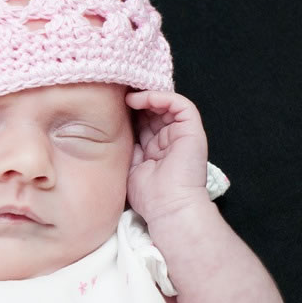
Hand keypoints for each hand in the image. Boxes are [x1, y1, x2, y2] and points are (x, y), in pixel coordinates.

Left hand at [125, 91, 210, 224]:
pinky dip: (160, 97)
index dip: (129, 112)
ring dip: (145, 97)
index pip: (143, 122)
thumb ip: (128, 147)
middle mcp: (169, 139)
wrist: (168, 207)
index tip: (109, 107)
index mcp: (155, 149)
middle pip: (153, 111)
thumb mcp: (130, 165)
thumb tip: (112, 128)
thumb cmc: (148, 195)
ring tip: (127, 97)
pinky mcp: (192, 130)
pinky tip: (140, 100)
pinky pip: (179, 104)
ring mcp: (182, 134)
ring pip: (166, 104)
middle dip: (135, 102)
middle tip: (116, 96)